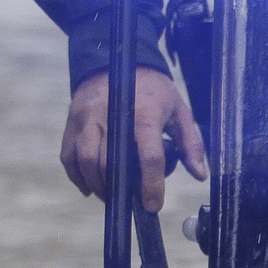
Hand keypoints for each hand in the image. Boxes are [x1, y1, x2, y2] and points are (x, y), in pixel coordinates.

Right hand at [61, 67, 204, 213]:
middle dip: (118, 188)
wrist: (115, 62)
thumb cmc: (152, 90)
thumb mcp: (179, 110)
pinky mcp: (71, 121)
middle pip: (108, 161)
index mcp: (143, 114)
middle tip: (130, 202)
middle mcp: (110, 115)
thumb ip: (191, 143)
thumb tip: (200, 175)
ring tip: (110, 196)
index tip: (153, 205)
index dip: (151, 184)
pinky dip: (77, 175)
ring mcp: (86, 118)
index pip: (147, 155)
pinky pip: (68, 154)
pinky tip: (89, 187)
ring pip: (84, 160)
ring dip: (96, 184)